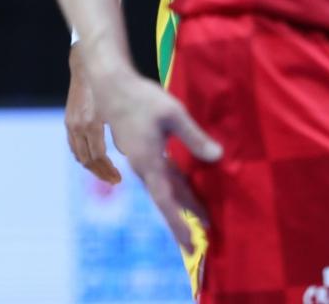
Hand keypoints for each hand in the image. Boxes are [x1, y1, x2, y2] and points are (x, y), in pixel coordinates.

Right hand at [65, 45, 121, 184]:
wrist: (87, 66)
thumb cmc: (111, 84)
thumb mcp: (120, 107)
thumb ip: (122, 131)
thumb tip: (128, 152)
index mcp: (91, 123)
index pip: (97, 158)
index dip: (108, 171)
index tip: (120, 178)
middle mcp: (78, 125)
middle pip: (87, 160)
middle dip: (100, 173)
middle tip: (115, 180)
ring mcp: (71, 123)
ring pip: (78, 154)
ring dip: (91, 166)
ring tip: (104, 172)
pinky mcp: (68, 119)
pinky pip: (72, 145)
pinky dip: (81, 155)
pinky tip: (91, 158)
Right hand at [92, 70, 220, 249]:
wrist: (110, 84)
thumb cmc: (141, 97)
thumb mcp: (174, 114)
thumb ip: (194, 137)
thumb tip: (217, 156)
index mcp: (148, 162)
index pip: (166, 201)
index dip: (179, 224)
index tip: (191, 245)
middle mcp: (142, 165)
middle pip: (167, 198)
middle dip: (186, 216)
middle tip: (206, 234)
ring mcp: (139, 158)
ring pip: (164, 186)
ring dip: (181, 201)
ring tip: (201, 215)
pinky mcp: (139, 149)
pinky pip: (160, 174)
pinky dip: (174, 184)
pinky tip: (185, 184)